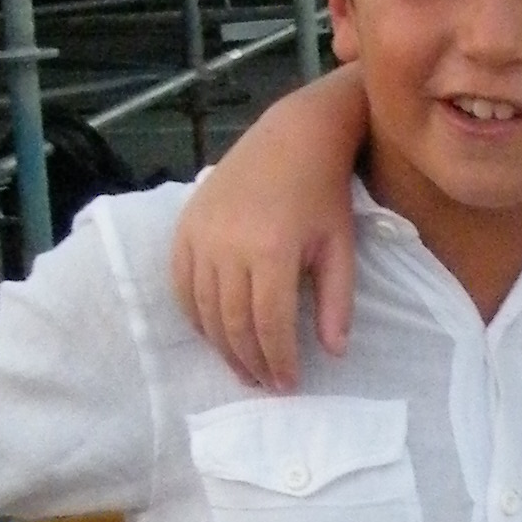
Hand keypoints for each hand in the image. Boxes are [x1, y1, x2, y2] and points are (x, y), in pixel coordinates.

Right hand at [169, 73, 367, 388]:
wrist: (291, 137)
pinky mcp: (184, 227)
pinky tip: (213, 335)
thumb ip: (337, 301)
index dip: (279, 361)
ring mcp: (201, 236)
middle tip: (265, 385)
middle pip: (233, 323)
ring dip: (222, 347)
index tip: (288, 384)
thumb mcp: (340, 247)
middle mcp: (228, 245)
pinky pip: (181, 285)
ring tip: (243, 368)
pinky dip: (195, 316)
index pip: (269, 324)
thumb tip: (333, 353)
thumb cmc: (323, 193)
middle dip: (251, 361)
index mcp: (271, 251)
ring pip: (203, 310)